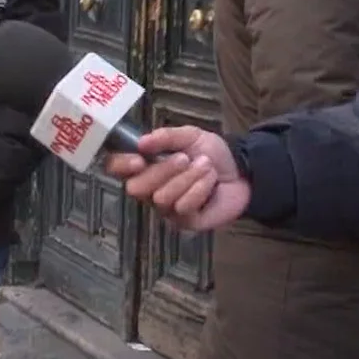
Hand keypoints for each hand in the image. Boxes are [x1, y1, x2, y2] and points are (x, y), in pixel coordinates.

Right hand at [101, 127, 249, 232]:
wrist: (242, 171)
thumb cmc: (212, 154)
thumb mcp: (191, 136)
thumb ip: (167, 137)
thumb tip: (142, 142)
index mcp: (146, 166)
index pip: (116, 168)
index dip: (120, 165)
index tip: (138, 159)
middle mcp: (150, 189)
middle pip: (135, 188)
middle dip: (162, 170)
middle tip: (185, 158)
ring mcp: (166, 208)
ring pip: (161, 197)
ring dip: (188, 177)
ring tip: (206, 167)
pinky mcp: (183, 222)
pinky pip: (183, 207)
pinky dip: (200, 189)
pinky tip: (211, 182)